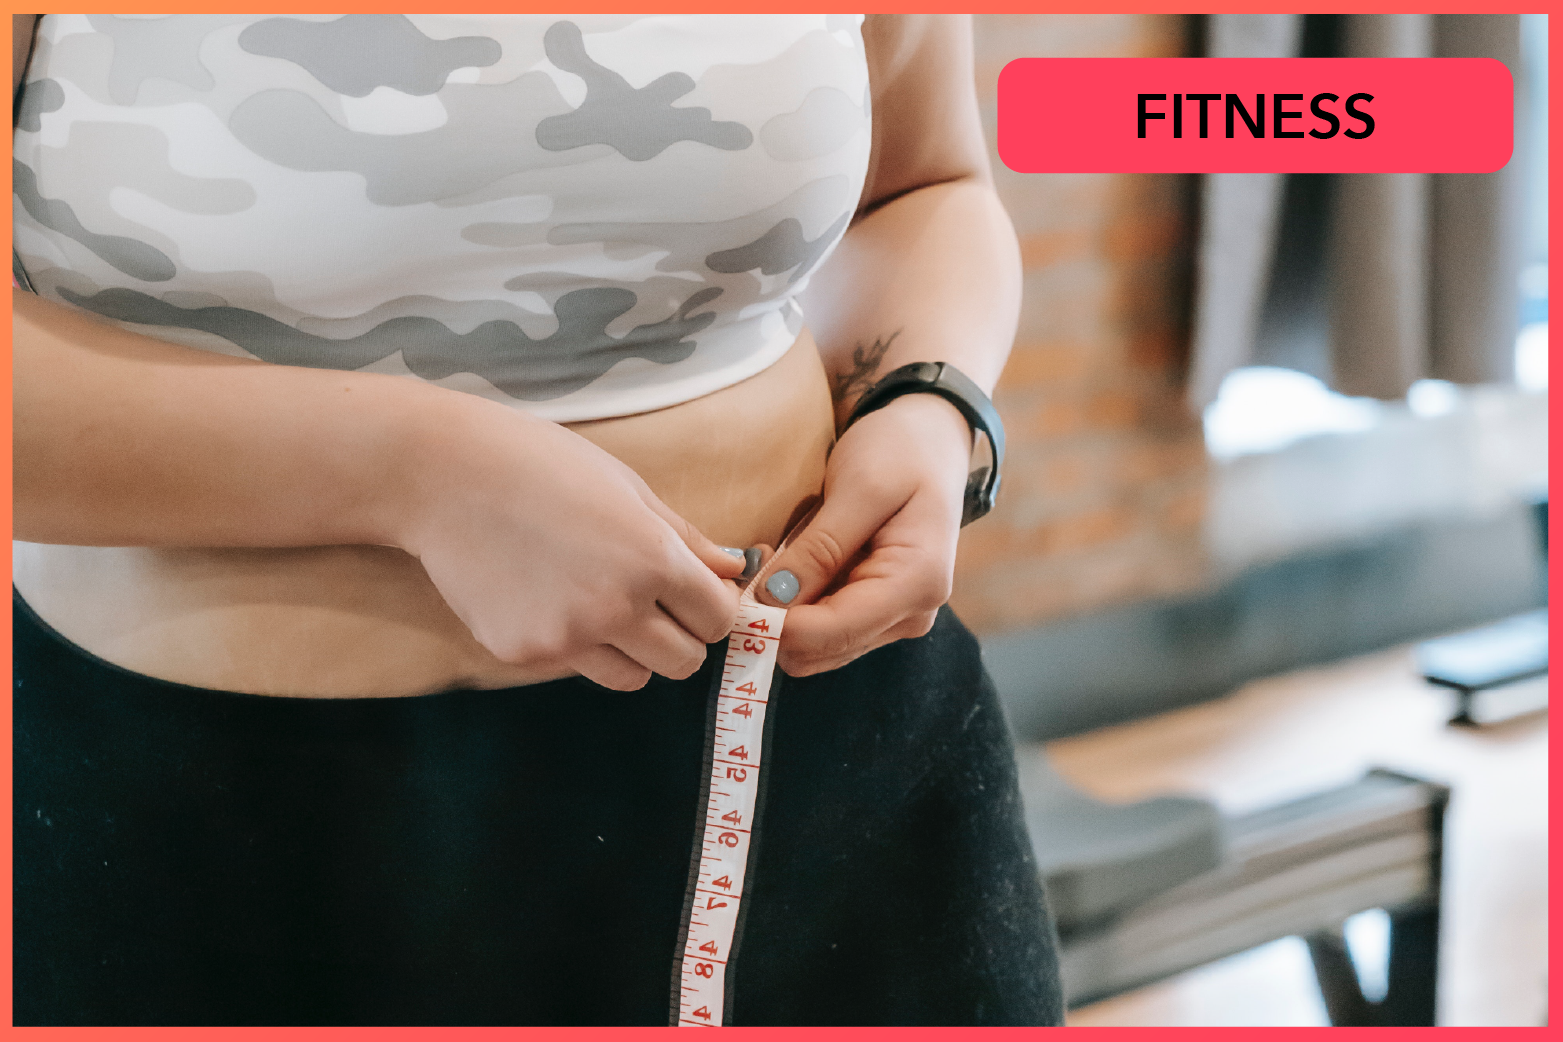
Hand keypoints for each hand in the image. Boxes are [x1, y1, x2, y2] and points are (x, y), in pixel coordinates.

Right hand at [394, 398, 743, 689]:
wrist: (445, 475)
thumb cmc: (541, 465)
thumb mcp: (627, 487)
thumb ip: (685, 538)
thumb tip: (733, 570)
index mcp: (653, 559)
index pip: (717, 619)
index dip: (710, 607)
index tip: (693, 594)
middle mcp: (616, 606)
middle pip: (684, 662)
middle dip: (679, 637)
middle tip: (651, 605)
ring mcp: (567, 637)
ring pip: (633, 677)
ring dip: (630, 651)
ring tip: (597, 601)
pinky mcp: (523, 654)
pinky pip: (574, 667)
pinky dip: (573, 645)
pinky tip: (545, 596)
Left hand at [755, 393, 971, 674]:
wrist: (929, 440)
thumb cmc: (901, 452)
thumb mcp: (859, 489)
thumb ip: (820, 549)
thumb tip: (773, 601)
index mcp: (917, 583)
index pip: (835, 631)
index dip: (778, 624)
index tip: (735, 597)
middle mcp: (911, 614)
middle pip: (822, 649)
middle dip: (778, 617)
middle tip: (755, 564)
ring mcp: (895, 618)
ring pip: (816, 647)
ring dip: (784, 612)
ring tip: (775, 557)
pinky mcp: (877, 613)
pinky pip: (823, 629)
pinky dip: (796, 606)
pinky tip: (792, 565)